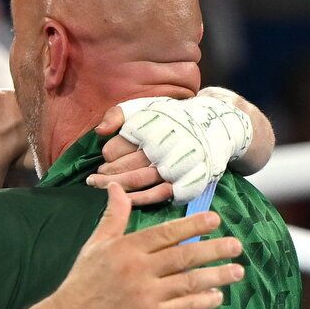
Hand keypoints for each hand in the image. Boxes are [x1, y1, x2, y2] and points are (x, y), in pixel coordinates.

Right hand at [53, 184, 243, 308]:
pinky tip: (216, 296)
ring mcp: (146, 297)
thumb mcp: (95, 246)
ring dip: (217, 276)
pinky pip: (186, 308)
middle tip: (236, 245)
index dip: (193, 224)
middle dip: (215, 249)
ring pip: (190, 282)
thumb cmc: (82, 284)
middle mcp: (138, 270)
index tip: (215, 219)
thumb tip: (115, 187)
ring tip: (237, 271)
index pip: (166, 233)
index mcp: (125, 249)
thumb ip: (113, 218)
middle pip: (184, 256)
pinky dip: (204, 301)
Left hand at [110, 94, 251, 203]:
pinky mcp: (190, 181)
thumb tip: (101, 131)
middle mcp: (166, 146)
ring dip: (118, 190)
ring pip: (141, 182)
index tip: (104, 160)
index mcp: (153, 127)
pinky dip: (143, 200)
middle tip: (93, 181)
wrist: (216, 125)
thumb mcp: (145, 107)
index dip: (108, 156)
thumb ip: (118, 114)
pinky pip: (162, 195)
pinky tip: (128, 201)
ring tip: (103, 189)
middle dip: (106, 177)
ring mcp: (179, 165)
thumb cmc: (172, 117)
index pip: (118, 148)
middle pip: (126, 168)